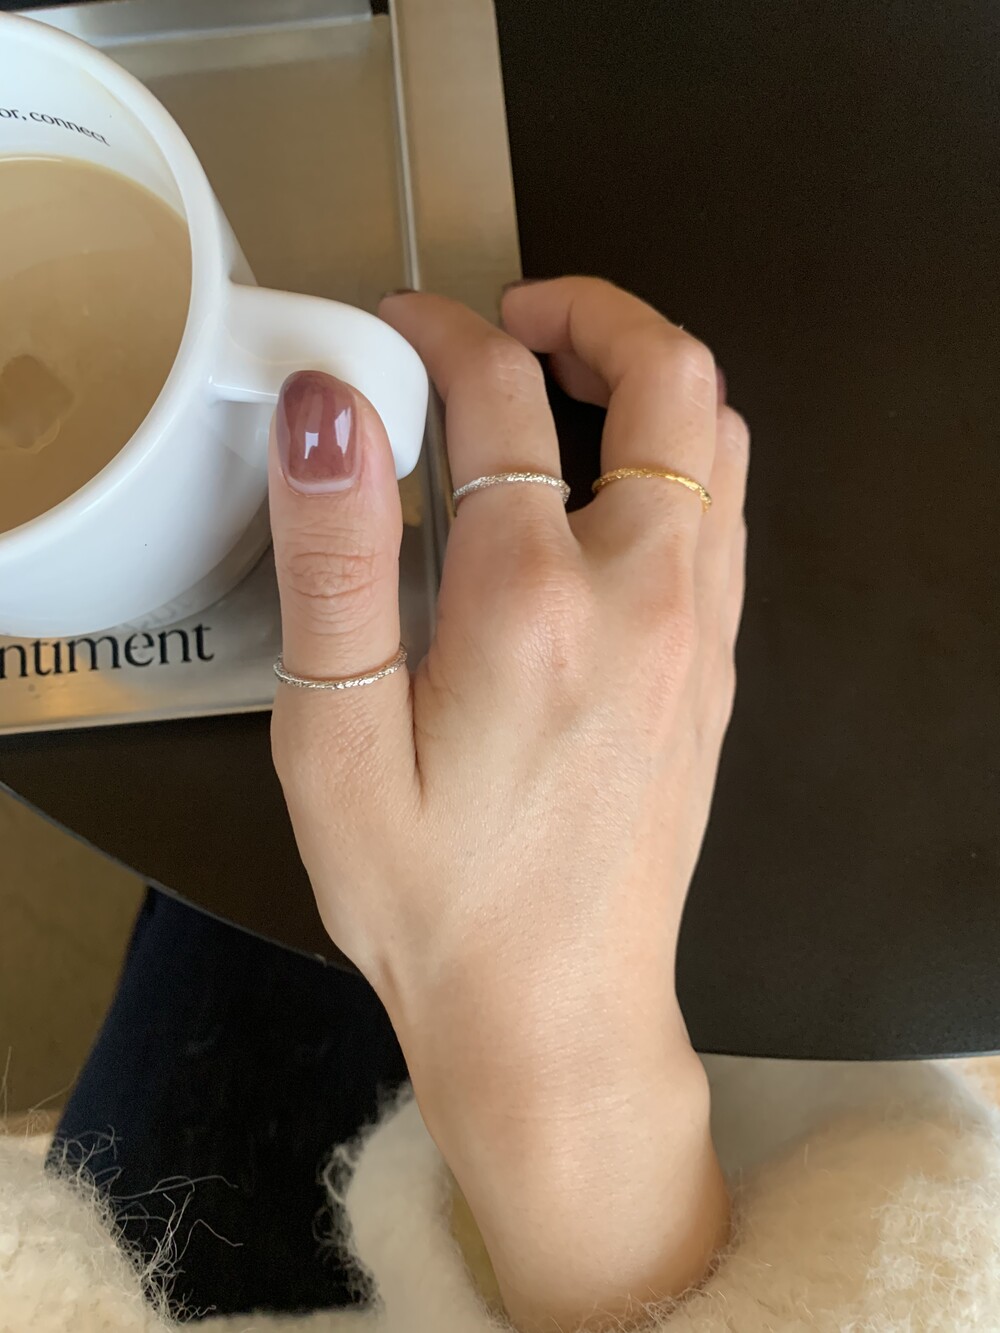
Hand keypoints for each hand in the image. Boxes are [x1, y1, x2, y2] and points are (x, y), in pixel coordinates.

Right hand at [268, 278, 747, 1328]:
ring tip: (560, 384)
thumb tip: (331, 411)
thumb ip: (334, 560)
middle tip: (516, 316)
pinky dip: (675, 457)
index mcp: (535, 605)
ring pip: (719, 438)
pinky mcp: (721, 671)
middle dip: (595, 311)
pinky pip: (726, 514)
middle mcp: (647, 599)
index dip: (440, 331)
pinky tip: (603, 493)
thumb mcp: (334, 741)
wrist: (555, 1013)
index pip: (501, 398)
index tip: (398, 330)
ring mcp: (703, 634)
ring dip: (646, 380)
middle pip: (670, 380)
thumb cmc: (436, 899)